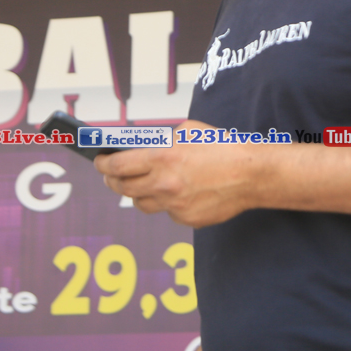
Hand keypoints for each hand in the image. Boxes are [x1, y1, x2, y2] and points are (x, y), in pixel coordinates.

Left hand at [95, 120, 260, 227]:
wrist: (251, 174)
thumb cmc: (223, 148)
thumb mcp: (187, 131)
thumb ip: (161, 140)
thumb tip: (140, 148)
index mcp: (162, 157)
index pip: (117, 166)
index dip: (102, 165)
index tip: (99, 162)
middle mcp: (164, 184)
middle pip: (122, 187)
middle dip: (112, 180)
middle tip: (111, 175)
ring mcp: (175, 205)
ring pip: (141, 203)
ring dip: (137, 193)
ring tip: (142, 183)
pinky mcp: (186, 219)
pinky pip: (167, 212)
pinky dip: (167, 202)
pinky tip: (178, 192)